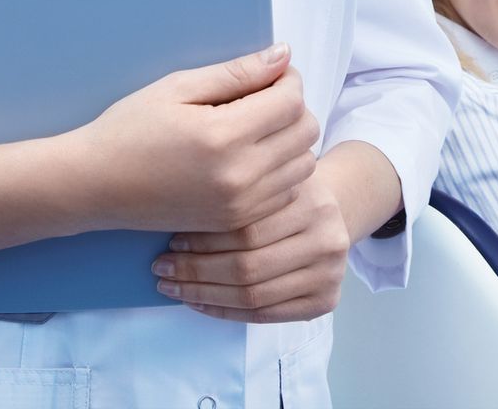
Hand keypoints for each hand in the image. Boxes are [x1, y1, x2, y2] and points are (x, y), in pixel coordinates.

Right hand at [68, 44, 319, 232]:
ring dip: (291, 140)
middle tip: (263, 98)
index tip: (270, 74)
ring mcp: (240, 204)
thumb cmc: (130, 129)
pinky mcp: (236, 221)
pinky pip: (287, 191)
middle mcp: (239, 176)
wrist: (94, 185)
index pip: (292, 101)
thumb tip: (283, 55)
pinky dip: (281, 170)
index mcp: (224, 136)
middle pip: (306, 132)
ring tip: (256, 128)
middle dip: (293, 107)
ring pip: (304, 163)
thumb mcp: (179, 87)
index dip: (288, 79)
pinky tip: (250, 157)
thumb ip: (237, 72)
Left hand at [152, 172, 350, 322]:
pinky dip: (225, 311)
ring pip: (253, 295)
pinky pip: (264, 315)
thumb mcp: (272, 183)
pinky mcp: (326, 301)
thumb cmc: (288, 197)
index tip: (172, 241)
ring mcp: (330, 275)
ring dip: (204, 294)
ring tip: (173, 287)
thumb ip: (240, 197)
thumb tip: (177, 218)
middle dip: (197, 270)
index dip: (205, 240)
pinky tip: (199, 302)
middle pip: (249, 266)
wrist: (334, 212)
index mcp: (313, 204)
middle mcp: (328, 240)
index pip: (247, 231)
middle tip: (163, 268)